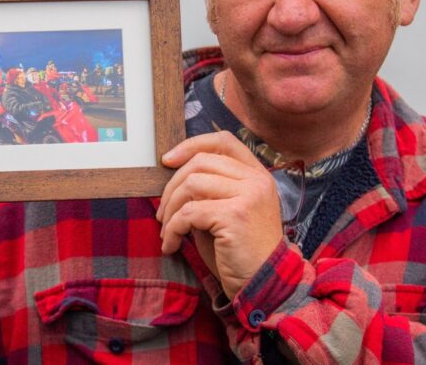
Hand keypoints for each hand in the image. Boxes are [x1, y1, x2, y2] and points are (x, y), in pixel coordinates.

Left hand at [157, 131, 282, 298]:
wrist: (263, 285)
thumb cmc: (240, 251)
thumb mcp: (228, 210)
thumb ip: (210, 189)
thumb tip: (172, 175)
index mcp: (257, 174)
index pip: (223, 141)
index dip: (191, 145)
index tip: (167, 160)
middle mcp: (256, 180)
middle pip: (201, 162)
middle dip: (172, 186)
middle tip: (162, 211)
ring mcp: (248, 196)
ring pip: (192, 184)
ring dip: (170, 209)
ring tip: (167, 229)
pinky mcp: (235, 215)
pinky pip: (189, 213)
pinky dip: (172, 229)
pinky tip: (171, 244)